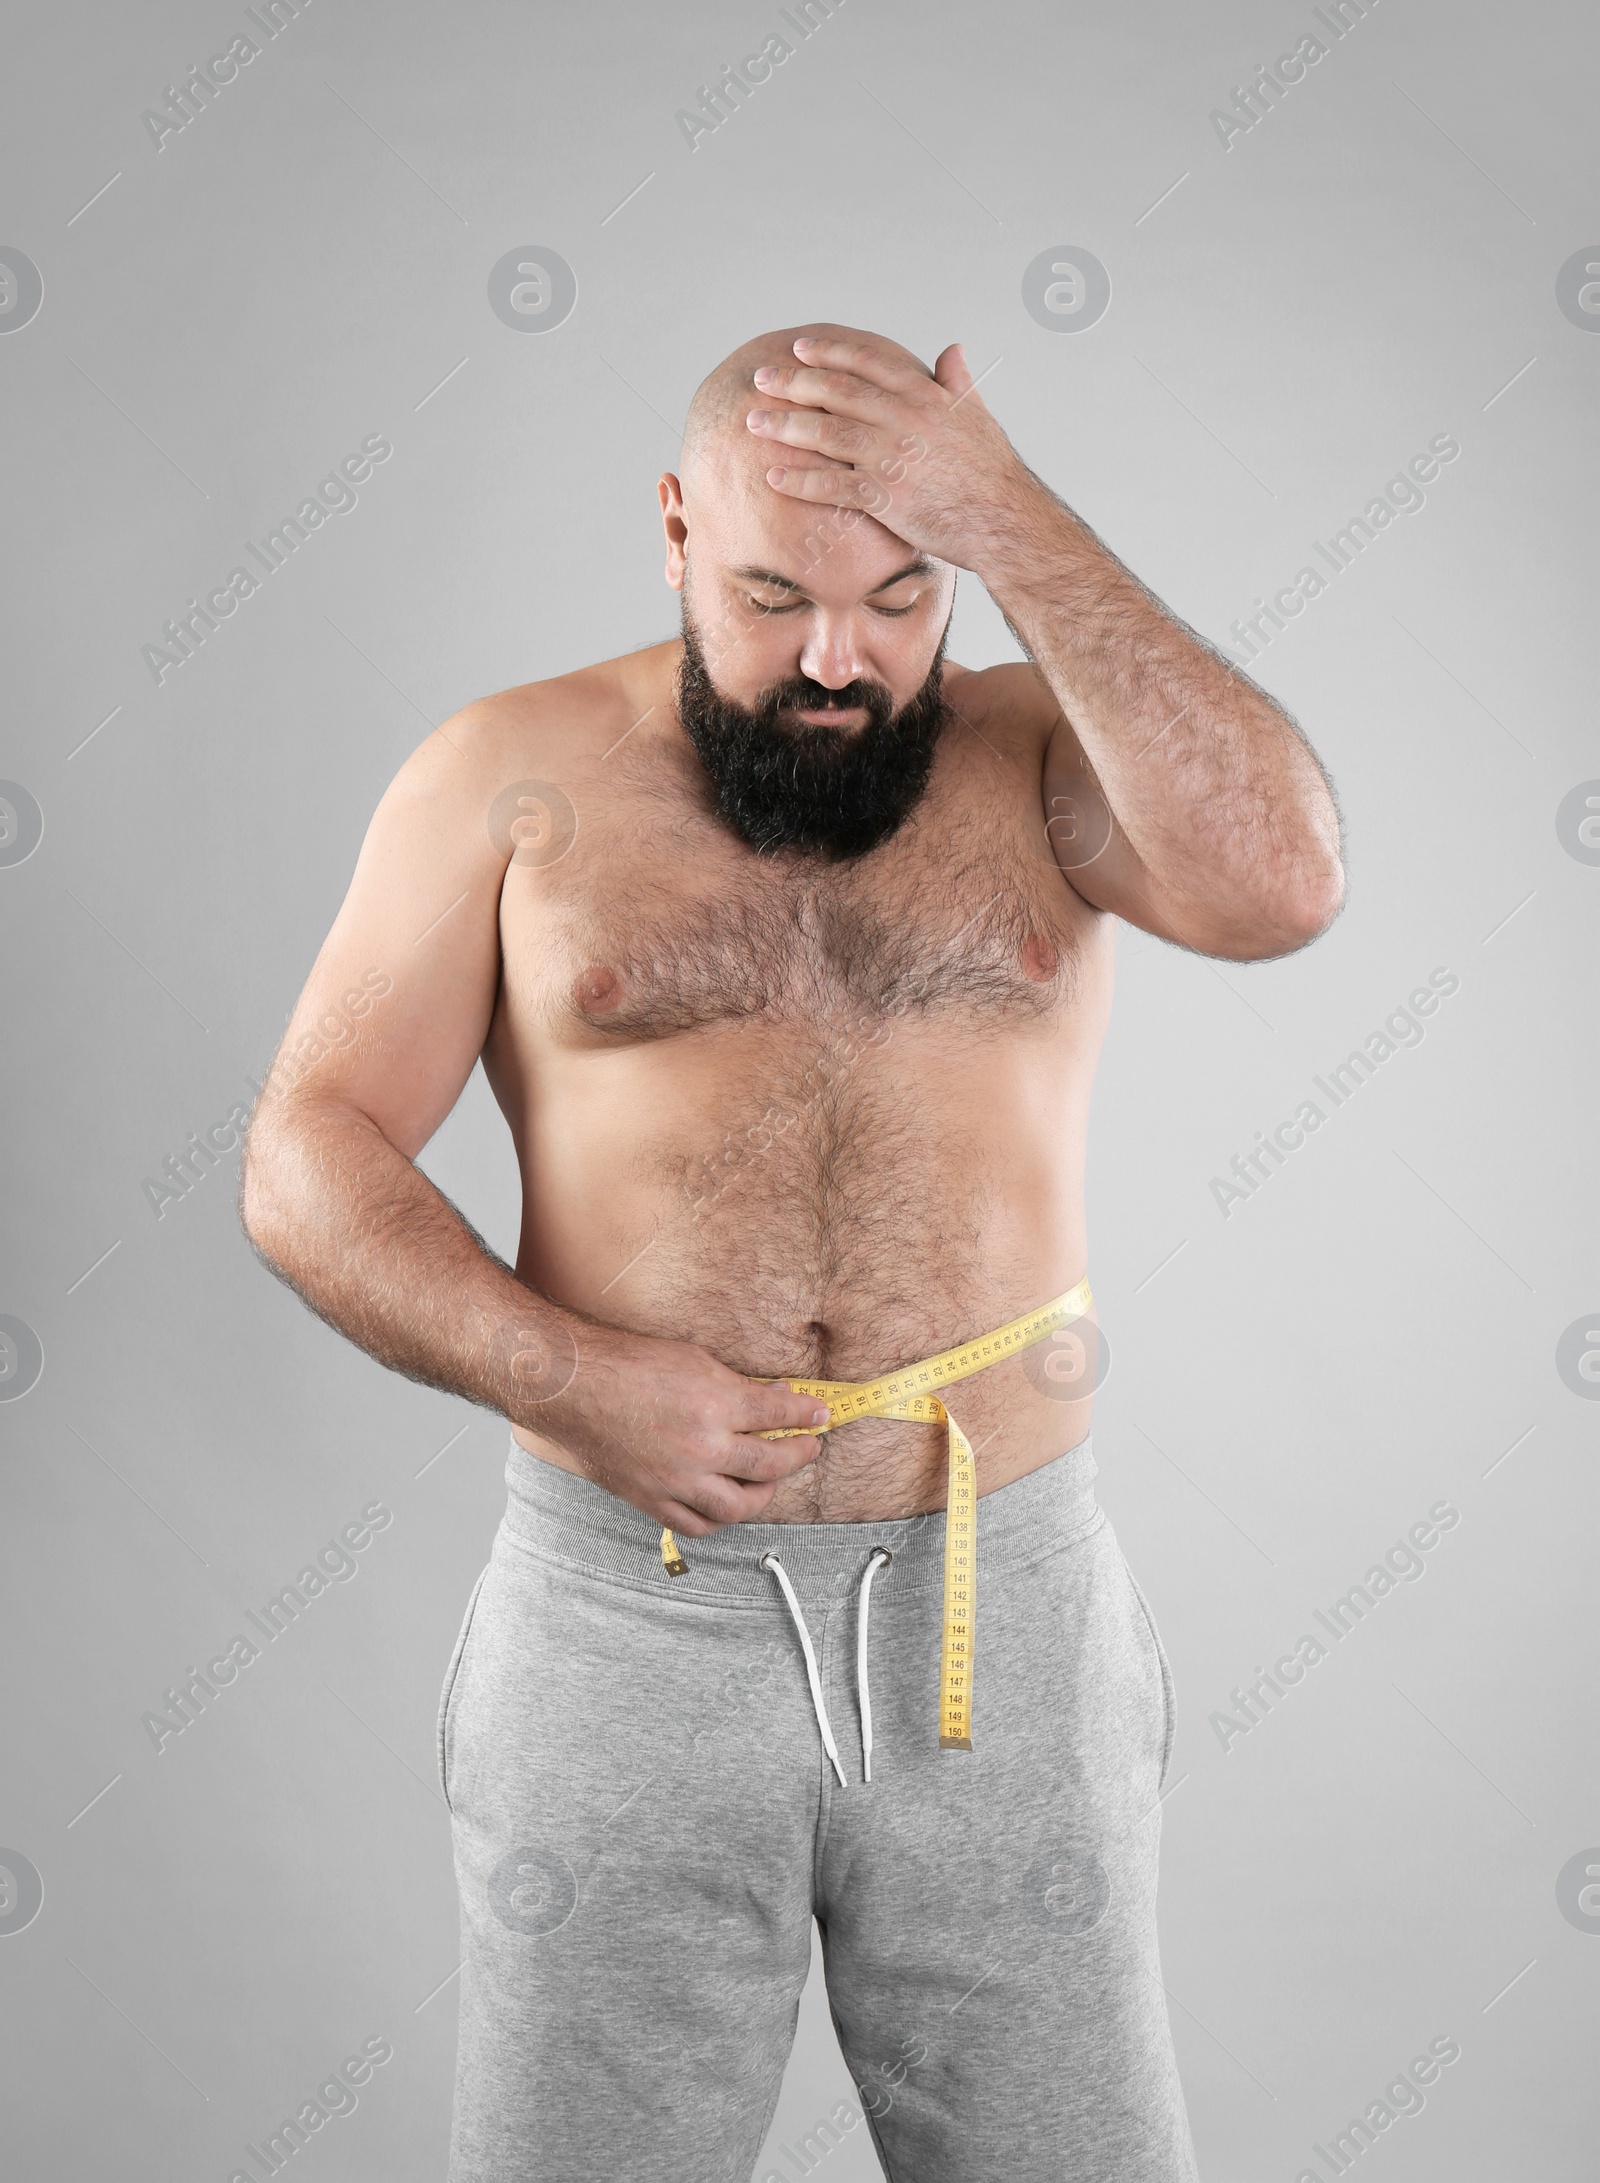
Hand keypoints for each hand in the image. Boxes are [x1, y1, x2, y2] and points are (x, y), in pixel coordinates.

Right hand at [538, 1323, 830, 1535]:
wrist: (573, 1387)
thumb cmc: (626, 1364)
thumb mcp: (693, 1359)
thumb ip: (736, 1384)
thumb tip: (773, 1396)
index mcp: (715, 1403)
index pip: (779, 1412)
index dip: (806, 1413)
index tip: (820, 1414)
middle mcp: (702, 1447)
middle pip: (770, 1462)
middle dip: (798, 1453)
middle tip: (808, 1445)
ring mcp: (677, 1479)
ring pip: (739, 1504)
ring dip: (765, 1493)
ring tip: (773, 1479)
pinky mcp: (652, 1499)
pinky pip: (697, 1524)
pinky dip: (719, 1517)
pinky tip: (728, 1502)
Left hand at [743, 332, 1031, 570]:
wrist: (1003, 519)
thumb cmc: (993, 471)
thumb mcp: (978, 414)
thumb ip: (957, 380)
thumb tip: (952, 349)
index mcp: (925, 395)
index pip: (867, 362)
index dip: (829, 352)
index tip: (800, 349)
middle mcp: (904, 419)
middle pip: (836, 391)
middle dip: (793, 382)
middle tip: (761, 378)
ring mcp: (892, 457)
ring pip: (827, 432)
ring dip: (785, 425)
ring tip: (754, 421)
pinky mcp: (884, 497)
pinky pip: (831, 485)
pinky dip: (800, 479)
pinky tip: (774, 475)